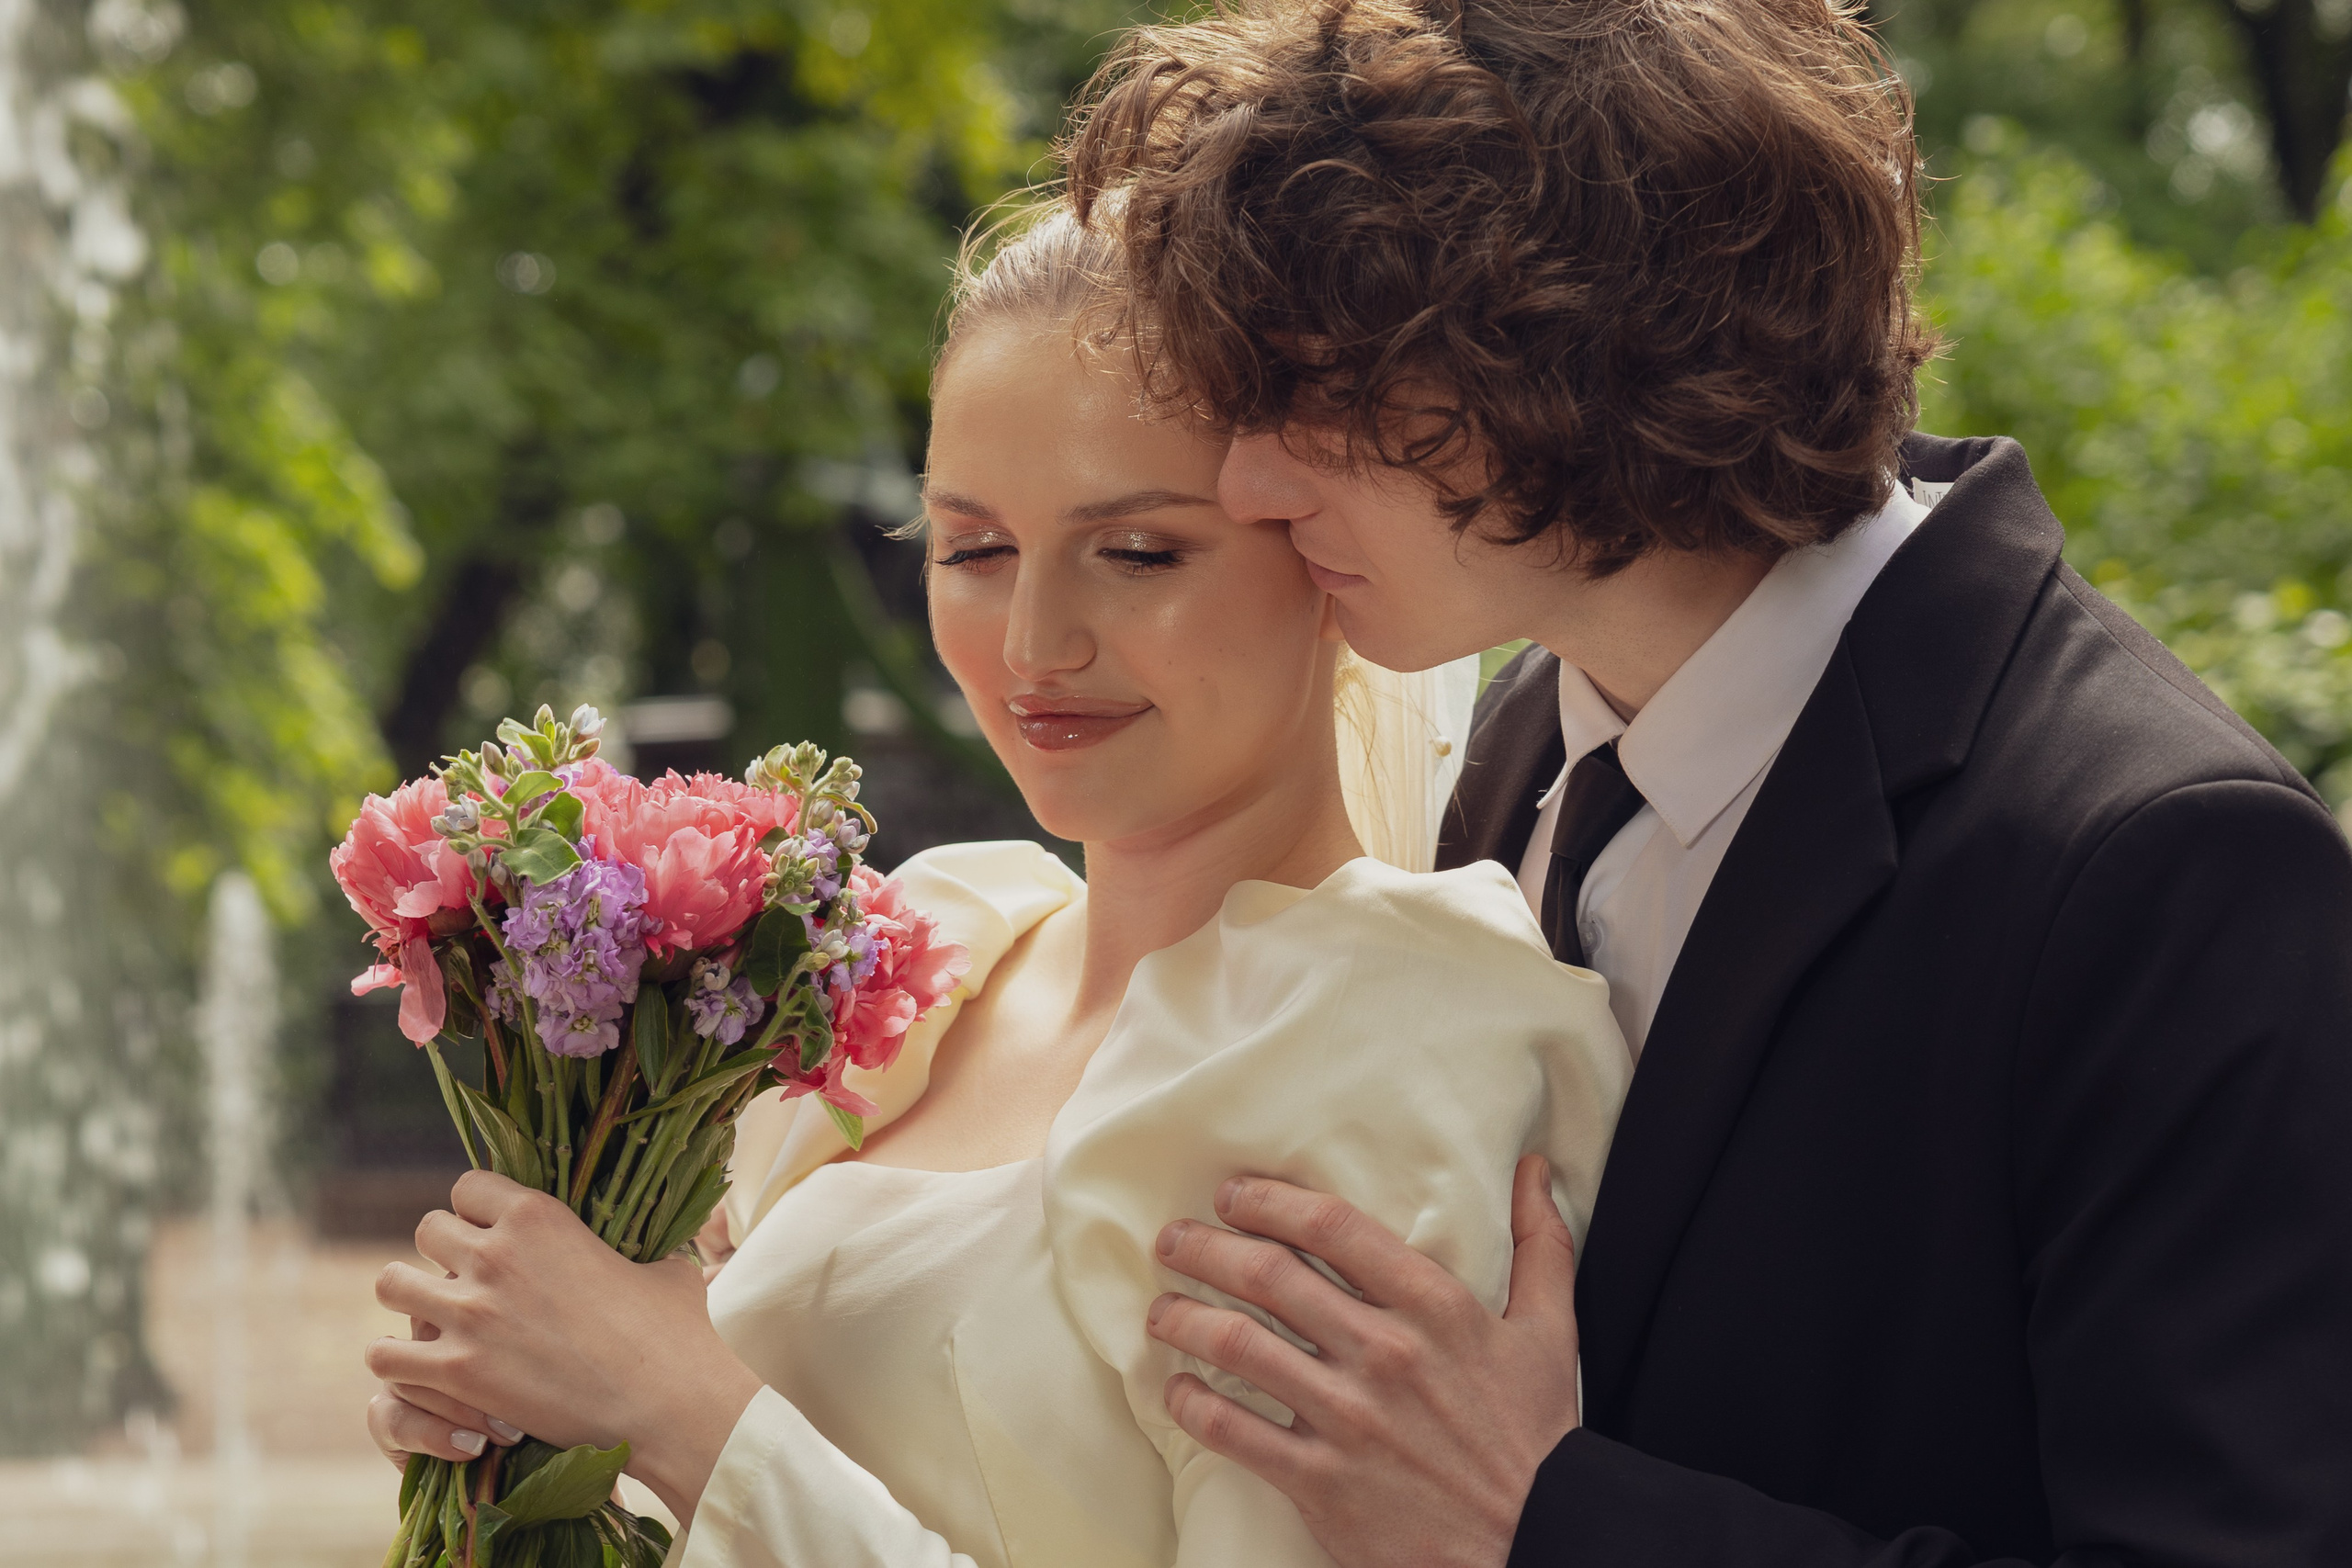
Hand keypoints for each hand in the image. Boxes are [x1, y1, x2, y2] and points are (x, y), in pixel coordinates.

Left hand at [366, 1171, 762, 1521]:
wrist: (667, 1402)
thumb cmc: (675, 1333)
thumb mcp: (663, 1266)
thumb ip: (638, 1248)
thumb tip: (654, 1245)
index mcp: (539, 1215)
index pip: (468, 1186)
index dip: (478, 1212)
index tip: (492, 1236)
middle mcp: (494, 1254)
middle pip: (427, 1230)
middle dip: (443, 1255)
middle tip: (469, 1285)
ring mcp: (470, 1313)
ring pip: (391, 1283)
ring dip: (411, 1299)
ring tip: (435, 1321)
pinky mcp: (457, 1371)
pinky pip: (385, 1354)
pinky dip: (400, 1362)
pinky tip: (427, 1371)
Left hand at [1147, 1155, 1579, 1567]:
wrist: (1536, 1542)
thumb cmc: (1537, 1436)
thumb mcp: (1550, 1331)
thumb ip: (1539, 1243)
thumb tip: (1533, 1168)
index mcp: (1433, 1307)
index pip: (1333, 1228)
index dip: (1270, 1201)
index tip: (1233, 1195)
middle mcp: (1383, 1353)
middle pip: (1268, 1276)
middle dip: (1206, 1248)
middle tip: (1173, 1239)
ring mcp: (1347, 1418)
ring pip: (1238, 1345)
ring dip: (1185, 1318)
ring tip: (1161, 1309)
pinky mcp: (1321, 1481)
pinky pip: (1234, 1431)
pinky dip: (1193, 1405)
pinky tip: (1178, 1390)